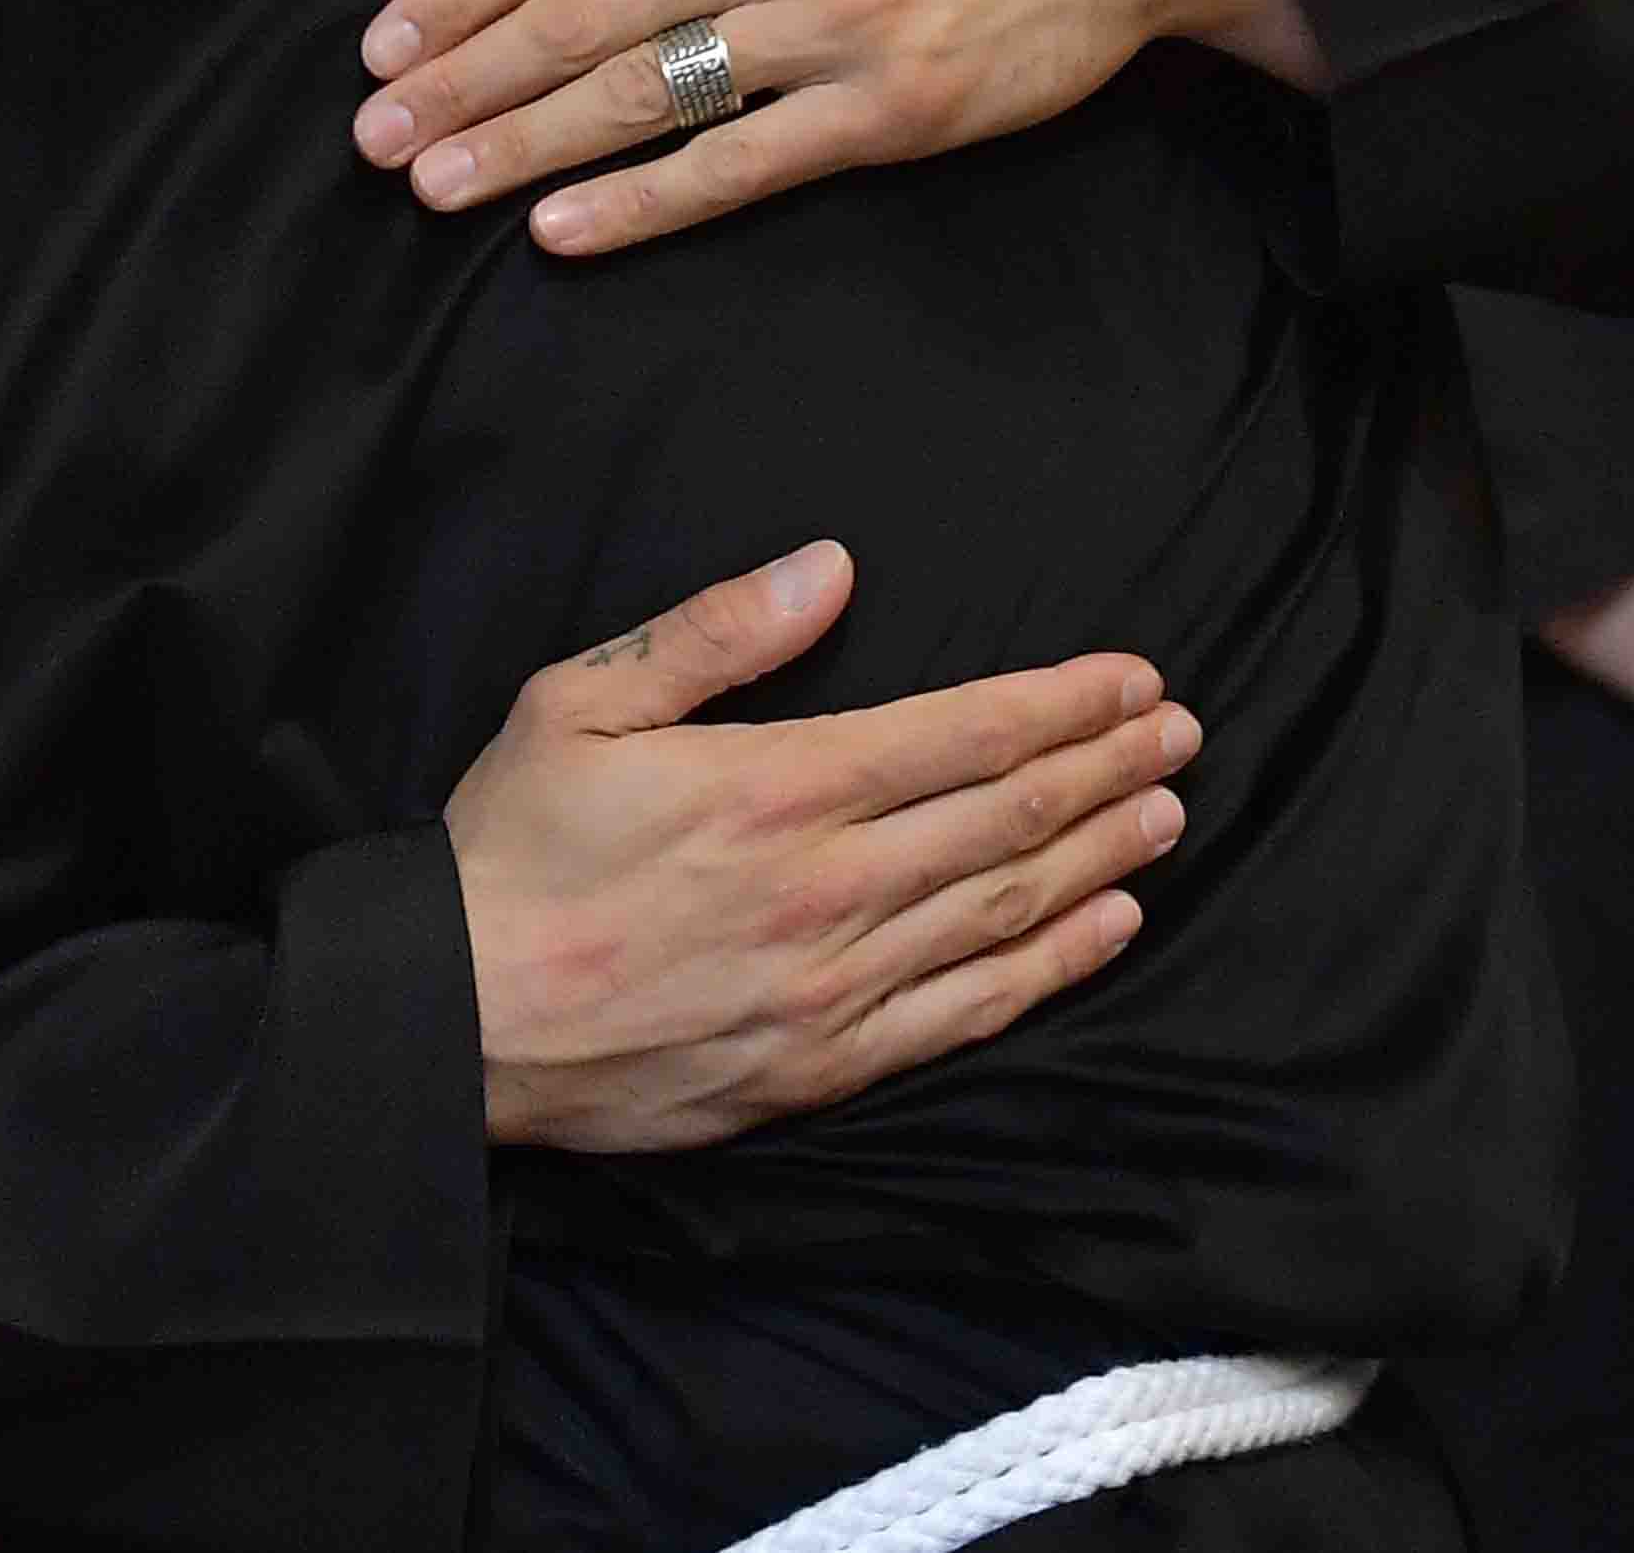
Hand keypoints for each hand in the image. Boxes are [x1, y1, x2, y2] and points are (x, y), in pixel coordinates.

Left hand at [351, 0, 1313, 257]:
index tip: (384, 42)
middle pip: (576, 25)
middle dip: (461, 84)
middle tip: (373, 136)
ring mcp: (823, 31)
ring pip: (638, 100)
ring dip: (521, 148)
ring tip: (434, 187)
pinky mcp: (883, 111)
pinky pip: (737, 166)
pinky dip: (642, 202)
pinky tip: (563, 231)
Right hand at [446, 539, 1198, 1152]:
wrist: (452, 1022)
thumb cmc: (508, 850)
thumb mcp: (580, 701)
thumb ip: (715, 633)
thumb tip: (829, 568)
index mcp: (775, 787)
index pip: (962, 733)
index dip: (1061, 702)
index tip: (1132, 678)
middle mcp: (826, 887)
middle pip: (1006, 817)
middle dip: (1103, 766)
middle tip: (1181, 733)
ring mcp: (832, 985)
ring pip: (1003, 911)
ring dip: (1098, 856)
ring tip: (1167, 814)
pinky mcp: (822, 1065)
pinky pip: (965, 1012)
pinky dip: (1049, 968)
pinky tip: (1104, 927)